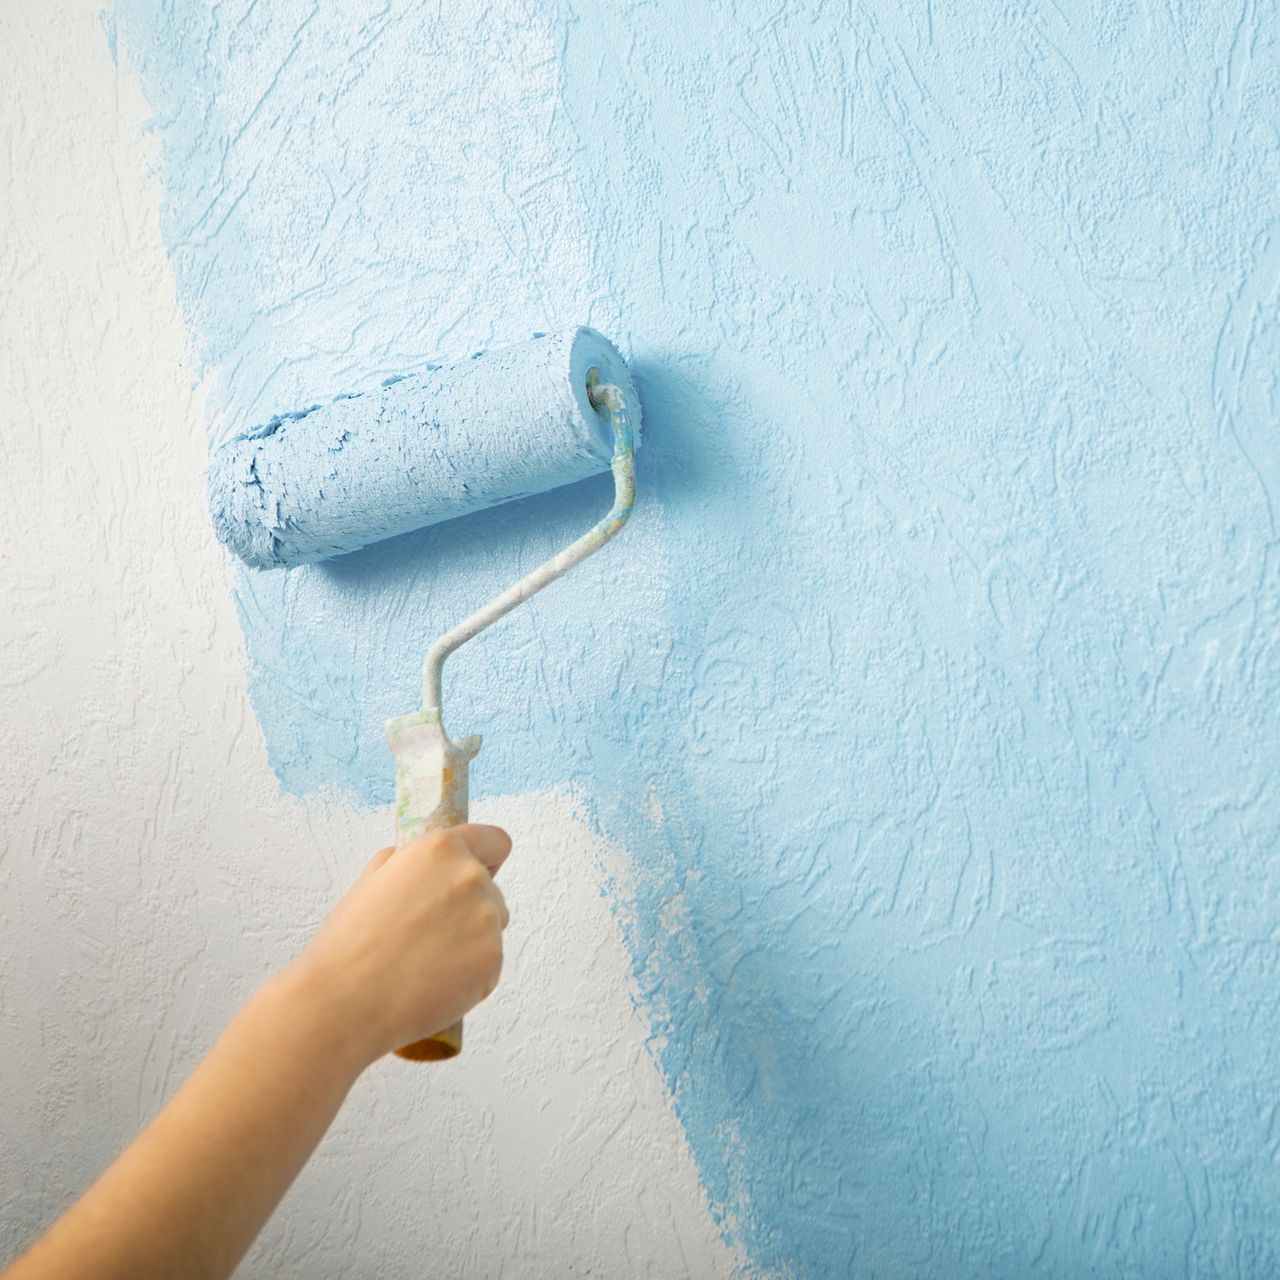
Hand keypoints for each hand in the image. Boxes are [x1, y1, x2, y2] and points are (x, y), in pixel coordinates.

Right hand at [291, 824, 511, 1066]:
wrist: (347, 1002)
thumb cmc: (350, 945)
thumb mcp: (368, 883)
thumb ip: (401, 864)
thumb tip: (407, 860)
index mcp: (441, 850)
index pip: (495, 842)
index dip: (487, 858)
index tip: (480, 871)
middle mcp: (471, 877)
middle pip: (492, 891)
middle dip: (470, 908)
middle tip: (429, 934)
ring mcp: (487, 920)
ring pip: (492, 928)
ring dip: (471, 941)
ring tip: (427, 961)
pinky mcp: (493, 960)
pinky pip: (489, 964)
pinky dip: (470, 975)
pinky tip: (434, 982)